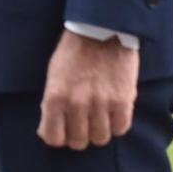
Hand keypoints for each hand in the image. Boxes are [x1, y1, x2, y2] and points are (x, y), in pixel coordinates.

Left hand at [37, 29, 138, 149]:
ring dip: (98, 130)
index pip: (53, 137)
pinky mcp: (123, 101)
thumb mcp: (53, 74)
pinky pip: (120, 129)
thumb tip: (49, 129)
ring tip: (98, 116)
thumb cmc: (73, 52)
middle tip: (81, 123)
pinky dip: (116, 124)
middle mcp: (77, 103)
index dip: (57, 137)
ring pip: (100, 138)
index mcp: (55, 96)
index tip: (62, 130)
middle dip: (78, 135)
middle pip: (78, 142)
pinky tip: (112, 112)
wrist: (100, 30)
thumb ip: (52, 102)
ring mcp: (101, 104)